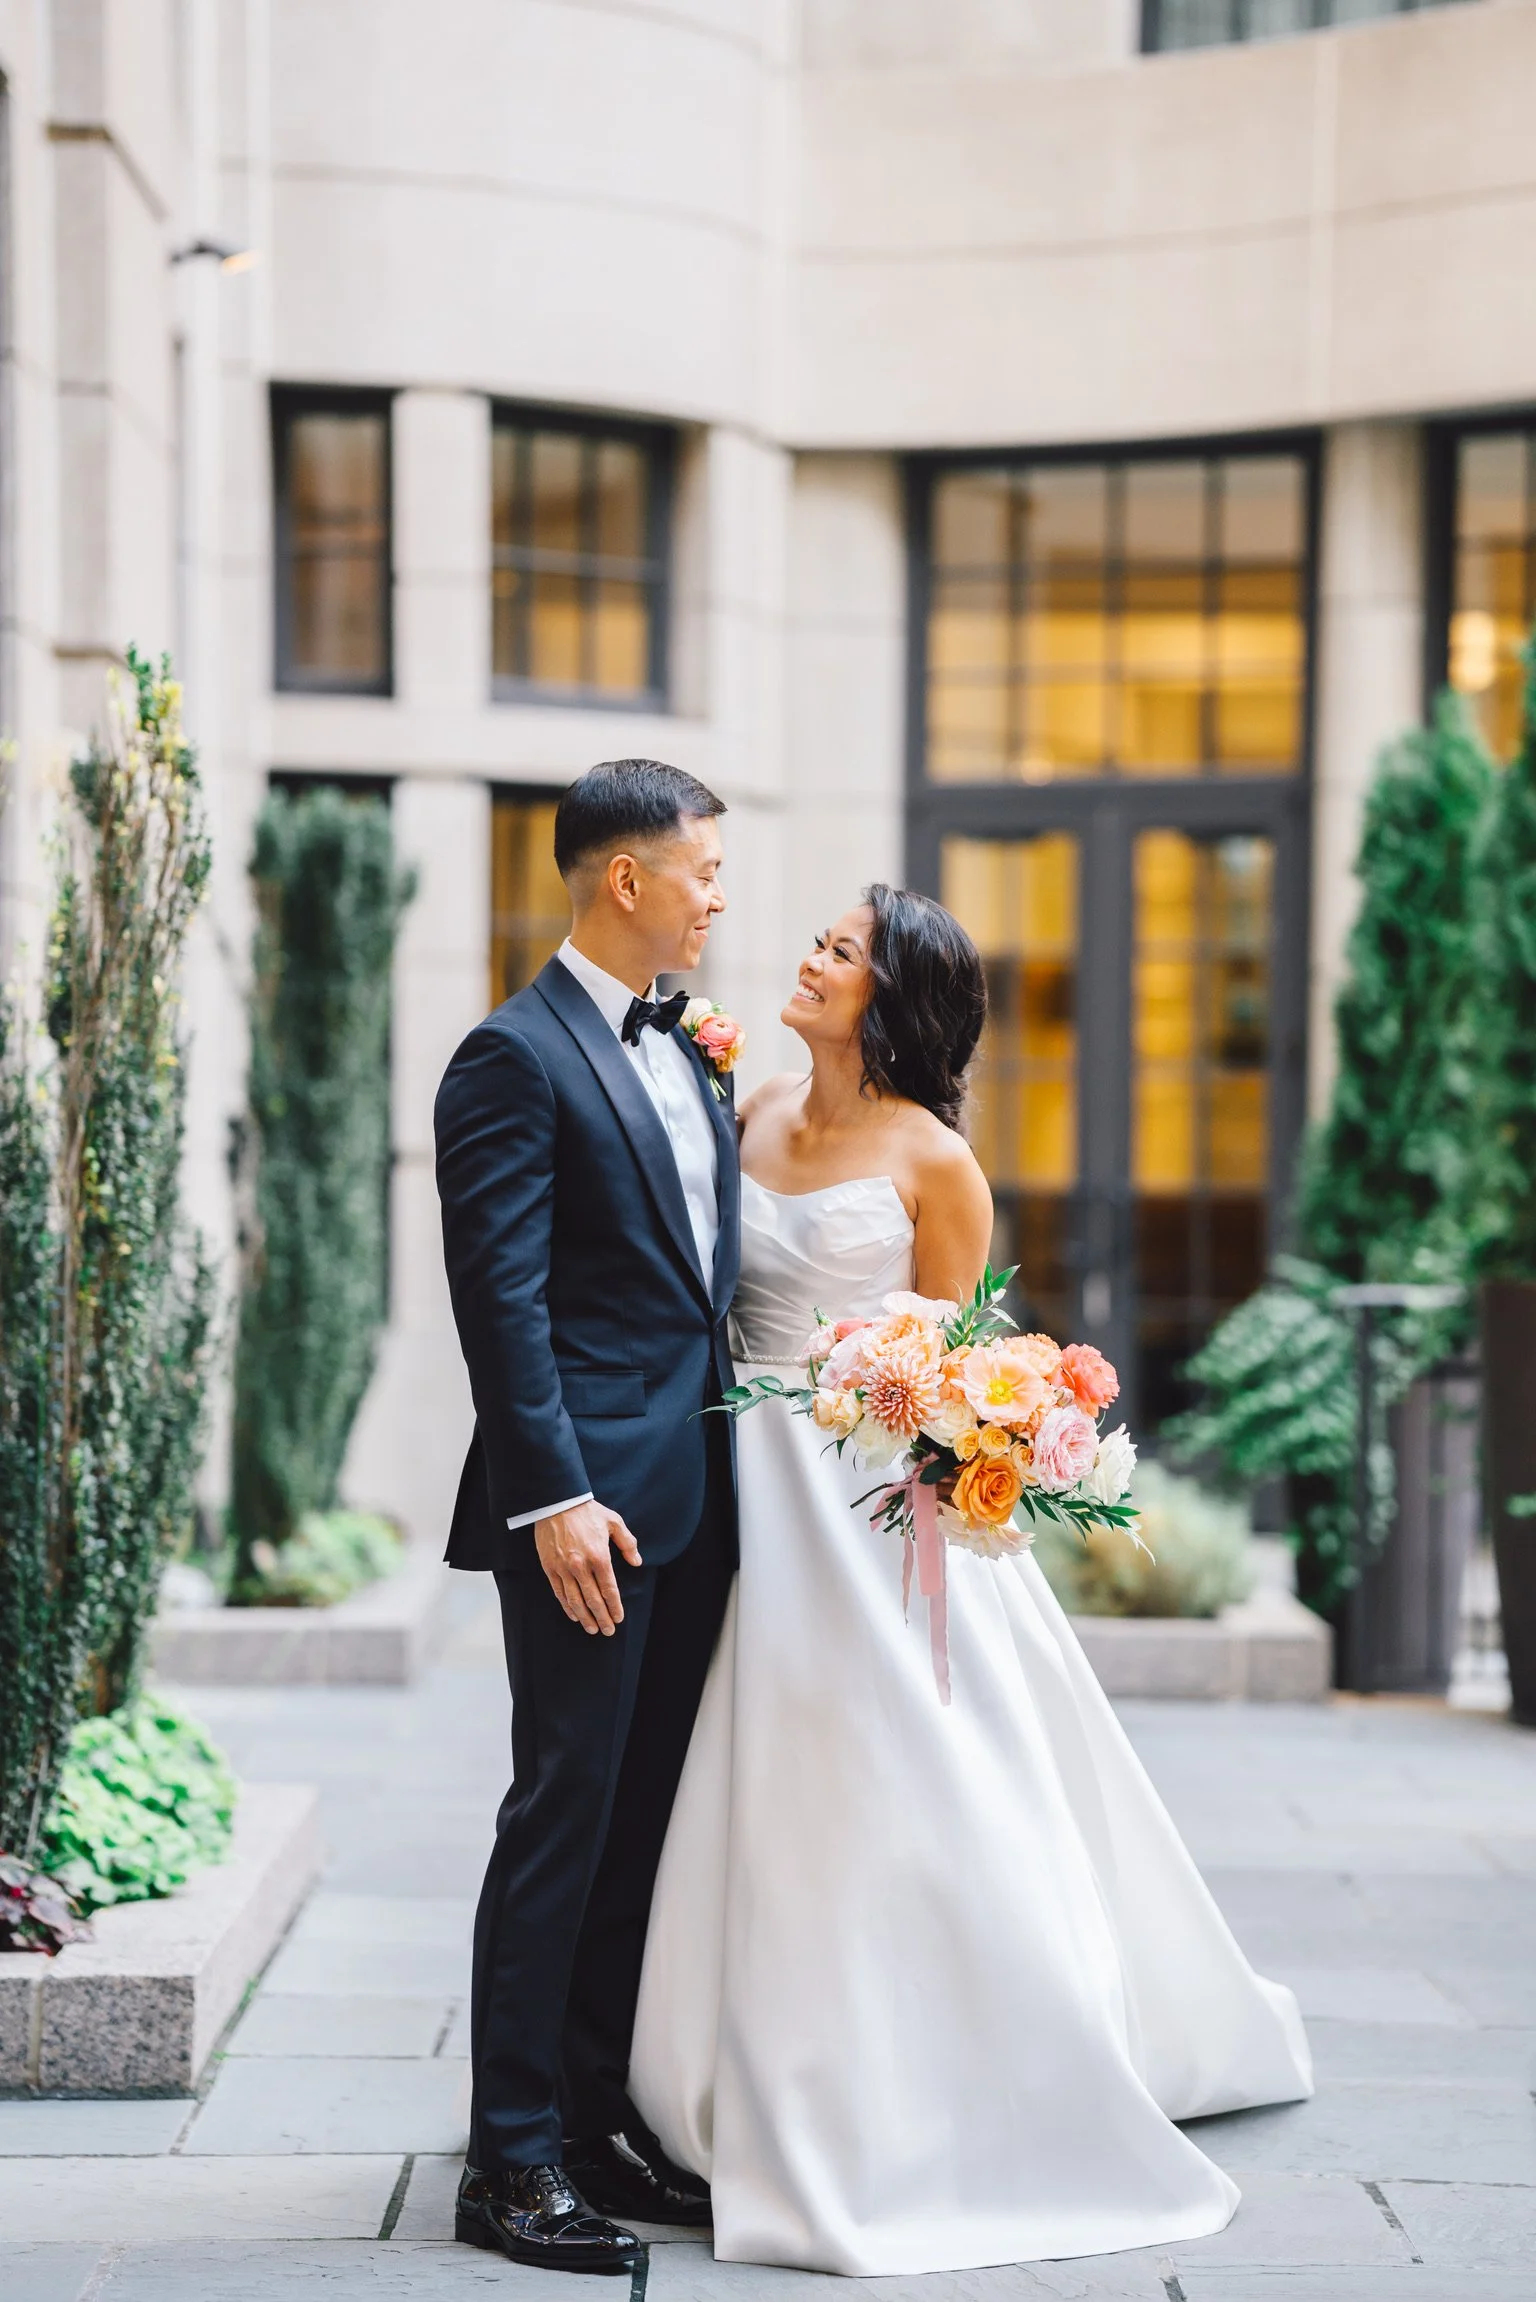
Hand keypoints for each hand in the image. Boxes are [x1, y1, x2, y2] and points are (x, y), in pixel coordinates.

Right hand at [535, 1500, 641, 1635]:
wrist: (557, 1501)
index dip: (614, 1606)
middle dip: (601, 1618)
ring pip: (575, 1600)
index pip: (609, 1589)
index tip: (619, 1618)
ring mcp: (563, 1568)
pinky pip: (559, 1592)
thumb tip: (637, 1562)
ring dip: (584, 1617)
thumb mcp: (614, 1521)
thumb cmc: (588, 1511)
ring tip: (592, 1629)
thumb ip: (627, 1543)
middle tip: (607, 1631)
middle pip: (593, 1599)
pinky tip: (574, 1615)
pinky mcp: (549, 1567)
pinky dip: (567, 1607)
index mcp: (599, 1555)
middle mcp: (581, 1565)